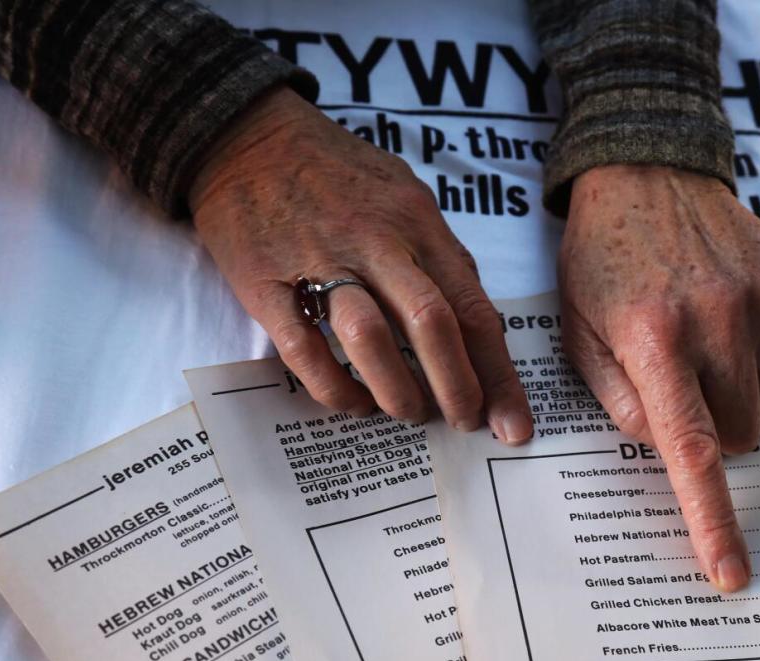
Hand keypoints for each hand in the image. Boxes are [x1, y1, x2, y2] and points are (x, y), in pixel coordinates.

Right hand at [189, 87, 532, 443]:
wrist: (245, 137)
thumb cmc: (335, 172)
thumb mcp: (403, 192)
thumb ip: (440, 254)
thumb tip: (475, 321)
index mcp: (417, 222)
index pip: (473, 308)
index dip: (497, 374)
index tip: (513, 424)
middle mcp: (375, 241)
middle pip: (431, 324)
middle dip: (456, 389)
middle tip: (463, 424)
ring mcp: (317, 260)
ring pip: (369, 338)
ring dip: (396, 391)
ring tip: (408, 413)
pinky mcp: (265, 283)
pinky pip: (305, 351)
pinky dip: (335, 389)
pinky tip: (354, 401)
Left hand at [559, 165, 759, 591]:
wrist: (646, 173)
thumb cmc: (601, 264)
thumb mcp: (579, 335)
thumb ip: (620, 401)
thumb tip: (672, 450)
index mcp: (651, 337)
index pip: (691, 449)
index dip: (713, 519)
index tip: (732, 574)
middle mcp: (716, 317)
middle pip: (743, 436)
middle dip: (715, 433)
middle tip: (685, 388)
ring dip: (747, 402)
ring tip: (711, 351)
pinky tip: (747, 331)